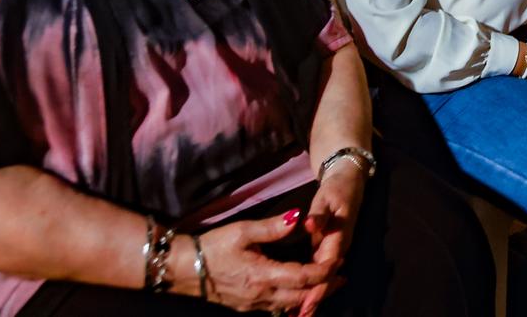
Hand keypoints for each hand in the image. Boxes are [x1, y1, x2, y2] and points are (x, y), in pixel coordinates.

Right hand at [187, 213, 341, 312]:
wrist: (183, 270)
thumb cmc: (213, 247)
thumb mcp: (243, 231)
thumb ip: (273, 227)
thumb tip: (298, 218)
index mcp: (263, 276)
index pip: (303, 278)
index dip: (323, 272)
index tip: (339, 262)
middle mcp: (261, 296)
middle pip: (301, 298)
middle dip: (324, 288)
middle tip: (342, 277)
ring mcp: (253, 305)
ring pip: (289, 307)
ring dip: (310, 297)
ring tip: (327, 285)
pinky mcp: (246, 306)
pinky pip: (276, 309)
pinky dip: (293, 303)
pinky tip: (298, 294)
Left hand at [297, 162, 366, 314]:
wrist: (349, 182)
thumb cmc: (337, 189)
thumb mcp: (326, 198)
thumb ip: (317, 213)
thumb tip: (308, 224)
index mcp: (338, 238)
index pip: (326, 267)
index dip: (317, 287)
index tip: (306, 303)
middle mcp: (338, 248)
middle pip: (326, 279)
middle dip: (313, 299)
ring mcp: (334, 249)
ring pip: (323, 278)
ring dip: (312, 296)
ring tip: (298, 314)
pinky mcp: (328, 248)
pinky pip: (320, 271)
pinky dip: (311, 286)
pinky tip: (301, 297)